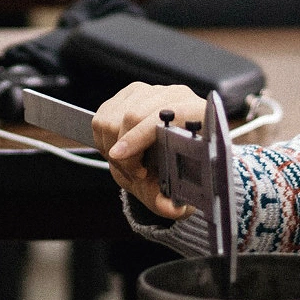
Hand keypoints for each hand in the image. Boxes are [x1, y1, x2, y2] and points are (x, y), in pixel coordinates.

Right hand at [93, 82, 210, 219]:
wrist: (173, 159)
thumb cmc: (179, 172)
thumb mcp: (177, 193)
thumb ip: (172, 202)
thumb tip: (170, 208)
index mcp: (197, 114)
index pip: (163, 116)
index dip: (139, 136)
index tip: (119, 156)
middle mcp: (175, 96)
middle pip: (132, 116)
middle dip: (125, 151)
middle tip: (134, 172)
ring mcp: (152, 91)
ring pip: (113, 116)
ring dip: (112, 146)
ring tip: (130, 163)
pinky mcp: (131, 93)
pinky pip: (102, 115)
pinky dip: (104, 139)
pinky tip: (121, 151)